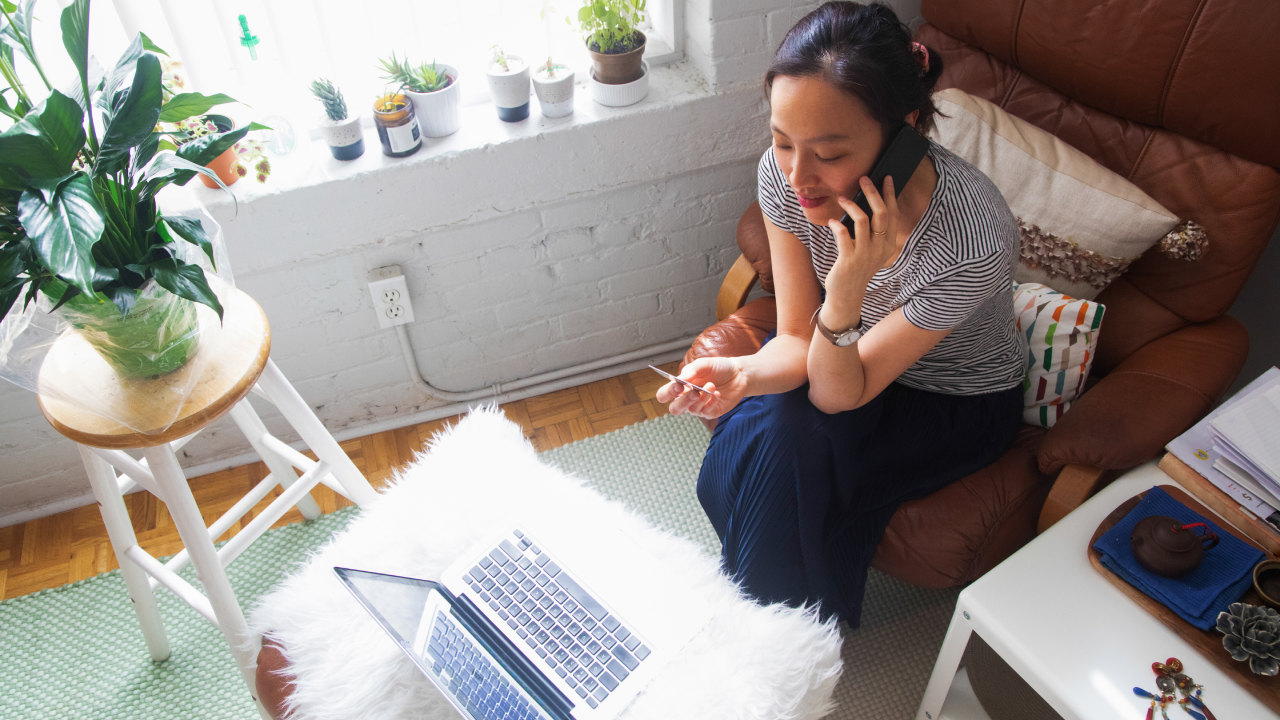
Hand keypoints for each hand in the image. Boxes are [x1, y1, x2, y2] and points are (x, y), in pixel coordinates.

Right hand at [654, 357, 747, 419]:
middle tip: (695, 392)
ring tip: (712, 385)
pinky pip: (706, 412)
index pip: (664, 395)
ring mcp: (699, 406)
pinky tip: (717, 393)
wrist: (738, 374)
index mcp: (681, 386)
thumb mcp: (704, 364)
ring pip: (691, 410)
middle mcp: (687, 398)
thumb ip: (691, 370)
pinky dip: (711, 402)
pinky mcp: (711, 412)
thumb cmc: (718, 368)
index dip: (667, 393)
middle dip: (683, 401)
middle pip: (674, 409)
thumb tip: (680, 379)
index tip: (678, 386)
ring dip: (702, 398)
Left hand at [822, 176, 898, 328]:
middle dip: (873, 193)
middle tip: (863, 179)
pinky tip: (832, 222)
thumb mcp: (871, 251)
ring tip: (842, 198)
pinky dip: (836, 224)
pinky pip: (843, 235)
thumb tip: (866, 205)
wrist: (847, 295)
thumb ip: (873, 232)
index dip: (890, 195)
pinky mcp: (848, 260)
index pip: (893, 214)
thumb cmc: (857, 269)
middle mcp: (880, 248)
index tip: (886, 178)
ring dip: (852, 206)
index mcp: (888, 244)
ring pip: (863, 221)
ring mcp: (865, 254)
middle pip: (881, 213)